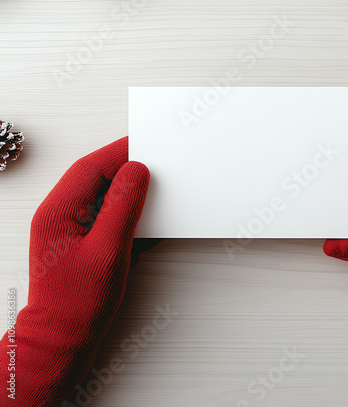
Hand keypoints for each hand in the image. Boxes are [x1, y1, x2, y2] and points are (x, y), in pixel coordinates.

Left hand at [1, 137, 149, 405]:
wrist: (63, 338)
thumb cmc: (77, 303)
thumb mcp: (108, 250)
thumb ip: (123, 206)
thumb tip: (136, 173)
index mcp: (58, 211)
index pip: (91, 167)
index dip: (120, 152)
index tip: (146, 145)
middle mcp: (59, 214)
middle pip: (95, 176)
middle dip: (125, 168)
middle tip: (154, 165)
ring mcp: (69, 226)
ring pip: (102, 193)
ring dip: (127, 190)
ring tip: (151, 194)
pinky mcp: (81, 238)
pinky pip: (106, 212)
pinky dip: (125, 210)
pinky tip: (140, 219)